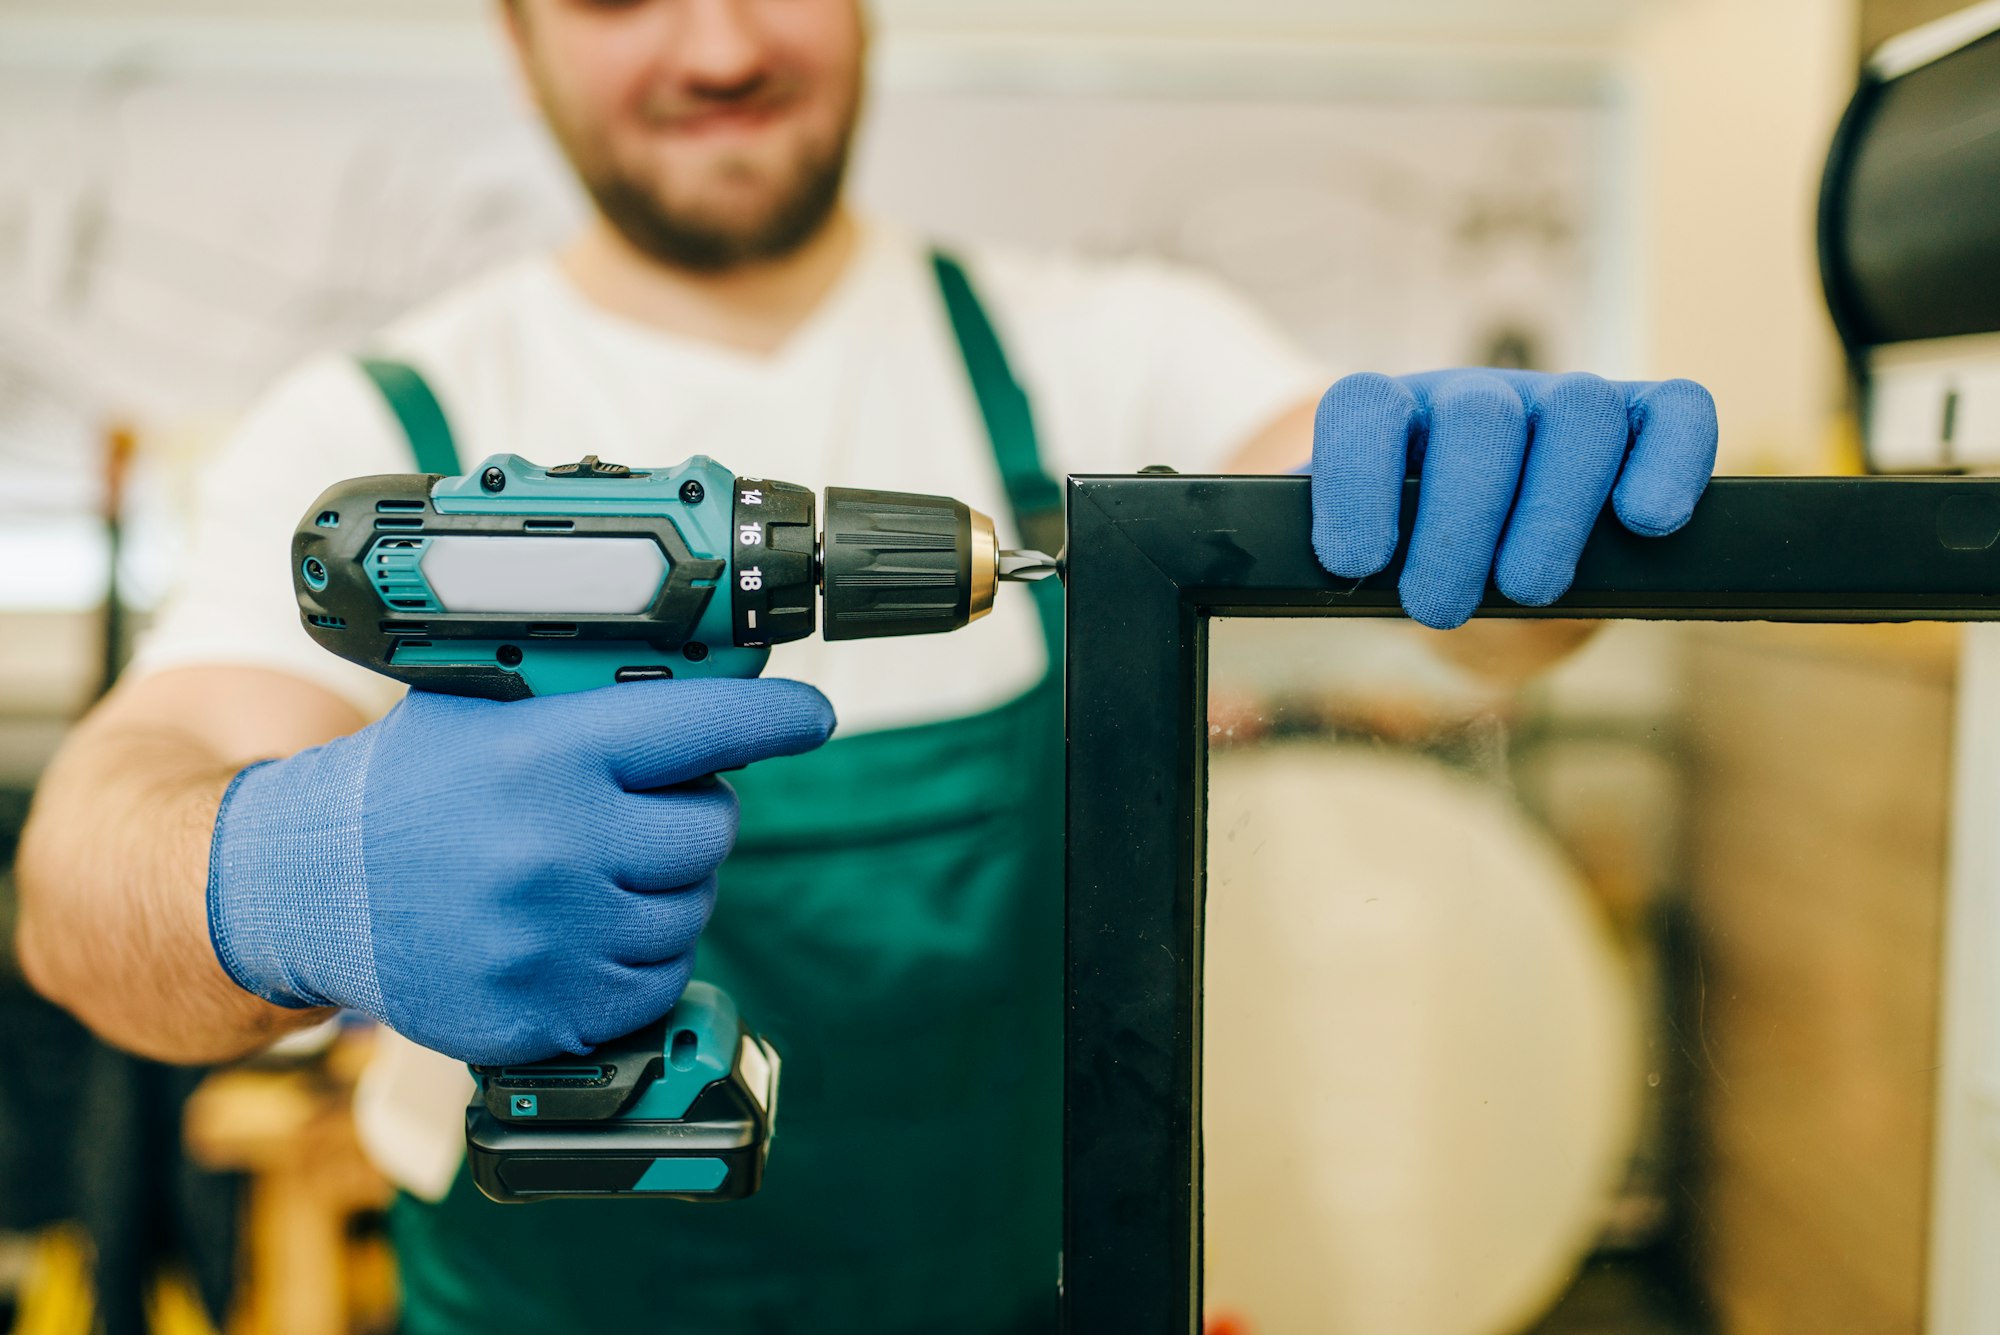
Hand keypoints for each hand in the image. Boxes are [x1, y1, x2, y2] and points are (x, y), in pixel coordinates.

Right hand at [206, 678, 834, 1063]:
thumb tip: (705, 683)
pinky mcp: (543, 1011)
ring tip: (594, 872)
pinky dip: (635, 957)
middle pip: (711, 830)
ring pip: (690, 911)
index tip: (810, 720)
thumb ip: (586, 697)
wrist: (307, 888)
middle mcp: (559, 847)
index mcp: (549, 756)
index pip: (705, 727)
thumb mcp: (483, 708)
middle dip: (687, 815)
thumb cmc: (406, 787)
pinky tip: (582, 928)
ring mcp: (552, 938)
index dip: (773, 721)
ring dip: (662, 890)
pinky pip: (652, 981)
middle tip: (636, 811)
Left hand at [1310, 369, 1717, 628]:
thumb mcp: (1361, 576)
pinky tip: (1645, 523)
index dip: (1358, 481)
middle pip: (1478, 418)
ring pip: (1580, 411)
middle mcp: (1476, 401)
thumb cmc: (1413, 576)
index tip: (1355, 564)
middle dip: (1459, 520)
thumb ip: (1328, 564)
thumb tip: (1287, 564)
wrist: (1482, 590)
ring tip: (1528, 590)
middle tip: (1438, 605)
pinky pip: (1675, 412)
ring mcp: (1561, 408)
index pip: (1364, 409)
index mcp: (1391, 421)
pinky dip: (1671, 460)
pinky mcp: (1642, 429)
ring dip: (1554, 509)